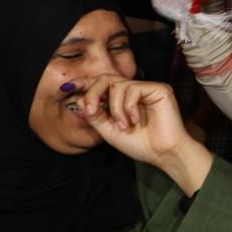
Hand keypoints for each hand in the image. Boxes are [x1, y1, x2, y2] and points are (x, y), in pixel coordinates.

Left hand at [74, 73, 211, 188]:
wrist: (162, 154)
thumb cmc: (140, 144)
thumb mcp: (109, 131)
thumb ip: (95, 116)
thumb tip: (80, 99)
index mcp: (122, 99)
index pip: (101, 84)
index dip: (85, 83)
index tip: (69, 87)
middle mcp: (134, 90)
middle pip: (106, 78)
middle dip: (94, 93)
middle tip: (92, 111)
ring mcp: (147, 89)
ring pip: (118, 85)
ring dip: (115, 108)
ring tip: (124, 126)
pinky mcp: (159, 89)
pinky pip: (133, 90)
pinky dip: (129, 107)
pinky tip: (135, 120)